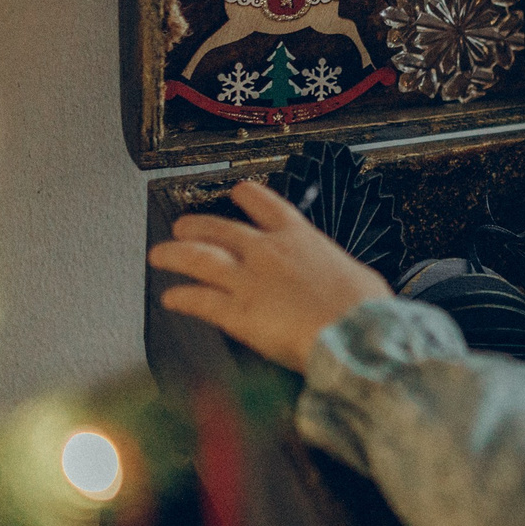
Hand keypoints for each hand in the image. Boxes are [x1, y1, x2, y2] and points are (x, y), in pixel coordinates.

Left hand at [148, 182, 392, 370]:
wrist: (352, 334)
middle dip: (196, 225)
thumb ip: (333, 272)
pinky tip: (171, 298)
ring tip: (161, 254)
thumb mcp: (356, 276)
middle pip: (220, 228)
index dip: (247, 195)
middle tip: (182, 226)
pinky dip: (181, 298)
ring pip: (198, 258)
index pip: (265, 204)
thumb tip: (340, 280)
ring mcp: (248, 280)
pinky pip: (199, 301)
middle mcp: (267, 251)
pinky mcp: (237, 312)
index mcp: (300, 238)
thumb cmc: (362, 310)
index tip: (238, 191)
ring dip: (175, 254)